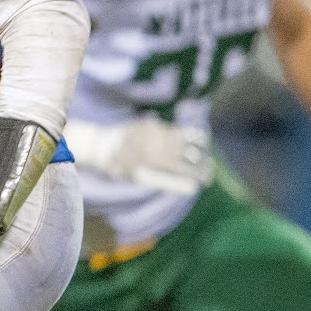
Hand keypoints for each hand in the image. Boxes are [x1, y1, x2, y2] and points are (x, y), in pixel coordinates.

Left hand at [64, 117, 211, 195]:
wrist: (102, 144)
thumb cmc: (120, 168)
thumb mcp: (138, 179)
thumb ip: (161, 180)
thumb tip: (189, 185)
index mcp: (150, 161)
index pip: (180, 168)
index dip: (196, 174)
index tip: (206, 180)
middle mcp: (153, 144)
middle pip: (184, 153)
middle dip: (199, 163)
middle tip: (208, 172)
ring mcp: (153, 132)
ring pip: (181, 141)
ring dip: (195, 150)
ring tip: (205, 160)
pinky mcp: (152, 124)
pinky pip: (173, 131)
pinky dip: (184, 138)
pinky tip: (194, 145)